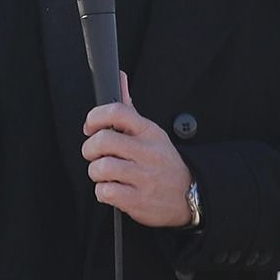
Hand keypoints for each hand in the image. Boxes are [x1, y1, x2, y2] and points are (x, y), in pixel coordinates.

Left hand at [82, 72, 193, 226]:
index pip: (117, 112)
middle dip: (90, 148)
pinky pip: (106, 192)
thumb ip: (129, 108)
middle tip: (94, 154)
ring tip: (104, 174)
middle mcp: (147, 152)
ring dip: (95, 172)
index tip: (90, 127)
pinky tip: (111, 189)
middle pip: (103, 140)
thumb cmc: (163, 161)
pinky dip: (102, 191)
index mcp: (149, 131)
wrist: (189, 194)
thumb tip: (119, 78)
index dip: (95, 117)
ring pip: (101, 167)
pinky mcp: (138, 200)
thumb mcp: (151, 132)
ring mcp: (143, 177)